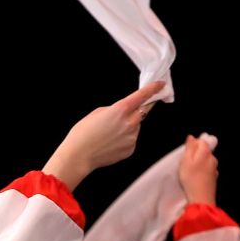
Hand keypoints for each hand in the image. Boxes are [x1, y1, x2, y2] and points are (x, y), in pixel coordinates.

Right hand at [43, 81, 165, 189]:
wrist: (79, 155)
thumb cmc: (84, 133)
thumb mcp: (98, 112)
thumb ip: (115, 110)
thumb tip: (124, 113)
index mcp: (121, 109)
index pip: (143, 95)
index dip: (153, 89)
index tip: (160, 85)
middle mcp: (130, 123)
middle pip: (142, 112)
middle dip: (136, 111)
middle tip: (122, 116)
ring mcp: (132, 137)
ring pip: (135, 127)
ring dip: (128, 127)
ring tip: (109, 134)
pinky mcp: (130, 149)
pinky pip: (131, 140)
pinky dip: (124, 139)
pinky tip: (111, 143)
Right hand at [177, 134, 216, 204]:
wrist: (201, 199)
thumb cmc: (191, 179)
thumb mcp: (185, 161)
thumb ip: (189, 148)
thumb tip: (191, 137)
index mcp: (206, 152)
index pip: (201, 141)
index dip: (193, 144)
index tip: (186, 152)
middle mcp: (213, 159)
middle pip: (204, 151)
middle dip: (195, 154)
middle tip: (186, 163)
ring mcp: (214, 169)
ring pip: (206, 161)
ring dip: (198, 163)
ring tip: (190, 172)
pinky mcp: (214, 178)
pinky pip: (207, 170)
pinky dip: (201, 171)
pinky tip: (196, 178)